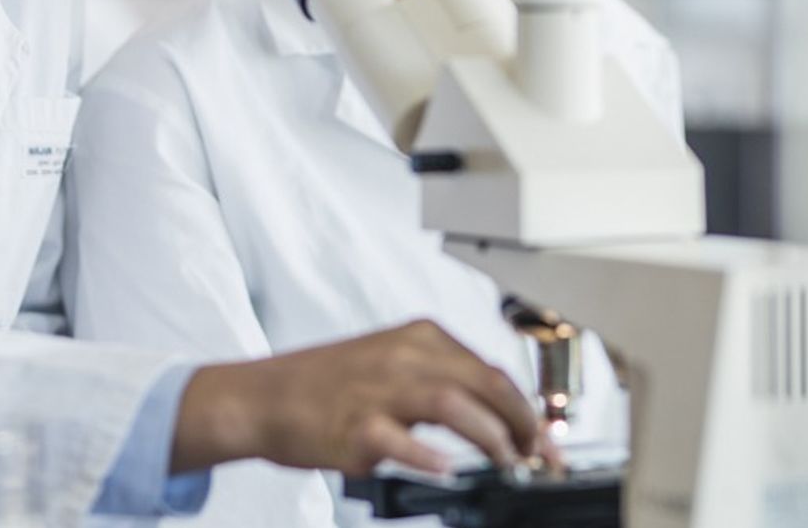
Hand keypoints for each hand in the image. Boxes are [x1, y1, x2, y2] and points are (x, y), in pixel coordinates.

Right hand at [170, 319, 541, 476]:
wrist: (261, 396)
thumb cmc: (326, 386)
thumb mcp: (389, 364)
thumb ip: (439, 381)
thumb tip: (498, 419)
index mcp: (418, 338)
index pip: (490, 371)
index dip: (526, 409)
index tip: (546, 442)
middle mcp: (404, 356)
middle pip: (484, 381)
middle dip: (523, 422)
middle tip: (539, 456)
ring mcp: (378, 389)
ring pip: (453, 402)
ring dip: (491, 435)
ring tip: (508, 463)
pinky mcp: (354, 425)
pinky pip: (398, 440)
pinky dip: (427, 455)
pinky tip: (446, 469)